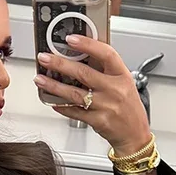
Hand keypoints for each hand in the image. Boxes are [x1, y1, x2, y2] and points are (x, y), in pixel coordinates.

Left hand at [34, 35, 151, 157]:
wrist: (135, 134)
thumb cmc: (129, 109)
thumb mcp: (124, 84)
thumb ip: (105, 72)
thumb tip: (81, 57)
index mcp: (122, 76)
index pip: (106, 54)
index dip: (88, 45)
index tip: (71, 39)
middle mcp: (114, 90)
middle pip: (83, 73)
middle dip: (60, 64)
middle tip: (45, 58)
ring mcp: (105, 106)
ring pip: (74, 93)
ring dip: (54, 86)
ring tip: (40, 79)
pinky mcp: (97, 121)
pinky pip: (75, 112)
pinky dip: (62, 106)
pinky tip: (52, 101)